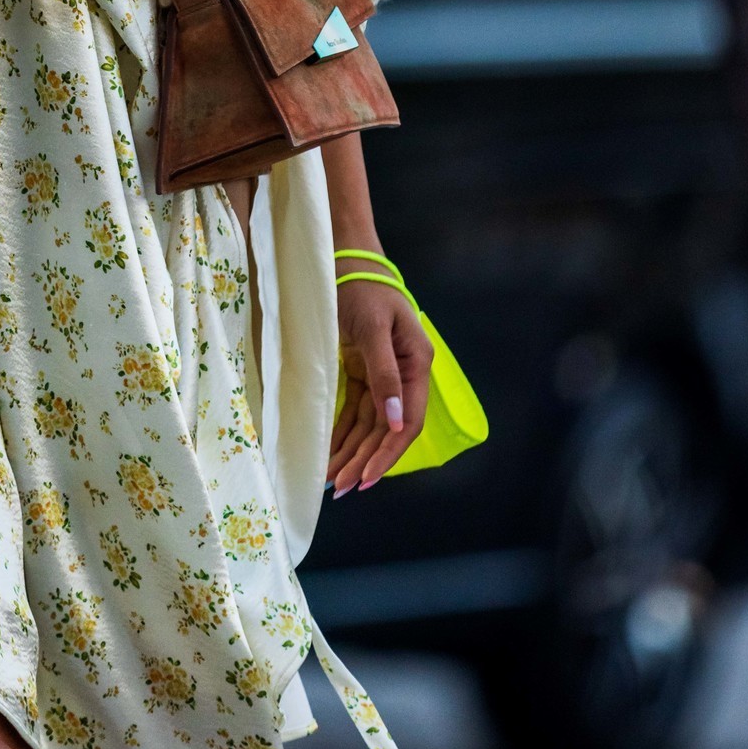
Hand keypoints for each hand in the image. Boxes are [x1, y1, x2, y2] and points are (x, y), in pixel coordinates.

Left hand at [327, 276, 432, 496]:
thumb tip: (395, 423)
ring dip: (352, 453)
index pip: (408, 421)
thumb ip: (385, 376)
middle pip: (386, 429)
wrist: (345, 260)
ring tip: (332, 481)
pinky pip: (354, 411)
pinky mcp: (362, 371)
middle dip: (364, 460)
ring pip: (368, 425)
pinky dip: (343, 433)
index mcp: (416, 364)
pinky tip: (331, 454)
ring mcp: (382, 375)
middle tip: (341, 488)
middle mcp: (403, 375)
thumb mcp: (374, 330)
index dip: (389, 452)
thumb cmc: (363, 288)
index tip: (367, 478)